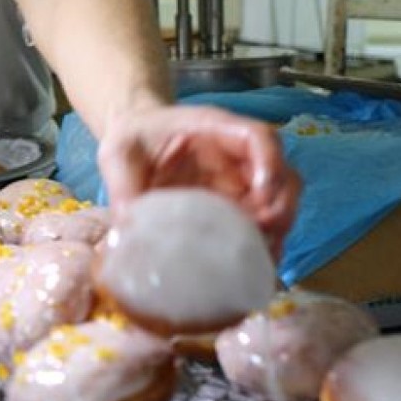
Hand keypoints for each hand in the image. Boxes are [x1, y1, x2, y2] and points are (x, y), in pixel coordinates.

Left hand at [97, 104, 300, 259]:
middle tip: (263, 232)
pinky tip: (249, 269)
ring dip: (276, 232)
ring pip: (279, 205)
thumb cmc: (132, 140)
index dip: (270, 163)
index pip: (258, 137)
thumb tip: (125, 229)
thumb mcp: (118, 155)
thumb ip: (121, 185)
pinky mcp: (234, 212)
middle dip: (281, 206)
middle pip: (283, 176)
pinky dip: (261, 247)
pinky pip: (260, 229)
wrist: (134, 146)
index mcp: (215, 131)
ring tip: (258, 257)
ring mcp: (240, 187)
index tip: (263, 192)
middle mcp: (237, 159)